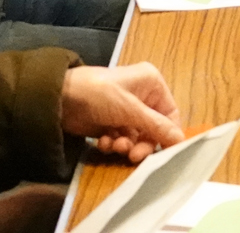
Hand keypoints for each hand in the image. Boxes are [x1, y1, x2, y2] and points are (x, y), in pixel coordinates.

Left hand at [60, 63, 183, 162]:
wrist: (58, 99)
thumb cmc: (98, 95)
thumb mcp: (129, 110)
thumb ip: (156, 127)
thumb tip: (181, 140)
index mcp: (151, 83)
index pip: (170, 114)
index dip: (167, 135)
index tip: (163, 154)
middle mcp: (142, 95)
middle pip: (153, 129)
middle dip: (142, 143)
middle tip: (133, 156)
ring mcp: (125, 110)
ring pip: (136, 137)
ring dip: (126, 145)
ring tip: (114, 146)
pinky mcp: (111, 122)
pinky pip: (122, 139)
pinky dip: (114, 144)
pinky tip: (103, 142)